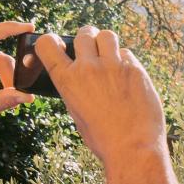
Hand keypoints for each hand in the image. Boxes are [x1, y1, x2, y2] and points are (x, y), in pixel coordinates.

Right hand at [35, 26, 165, 163]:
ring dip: (107, 43)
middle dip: (87, 38)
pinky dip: (126, 61)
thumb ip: (75, 88)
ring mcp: (114, 66)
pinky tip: (128, 76)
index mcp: (66, 80)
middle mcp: (88, 68)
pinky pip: (128, 54)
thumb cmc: (103, 137)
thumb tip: (79, 74)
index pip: (47, 44)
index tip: (59, 44)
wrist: (133, 148)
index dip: (52, 41)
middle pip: (84, 35)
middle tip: (91, 46)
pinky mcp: (135, 70)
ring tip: (110, 55)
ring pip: (107, 36)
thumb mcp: (77, 112)